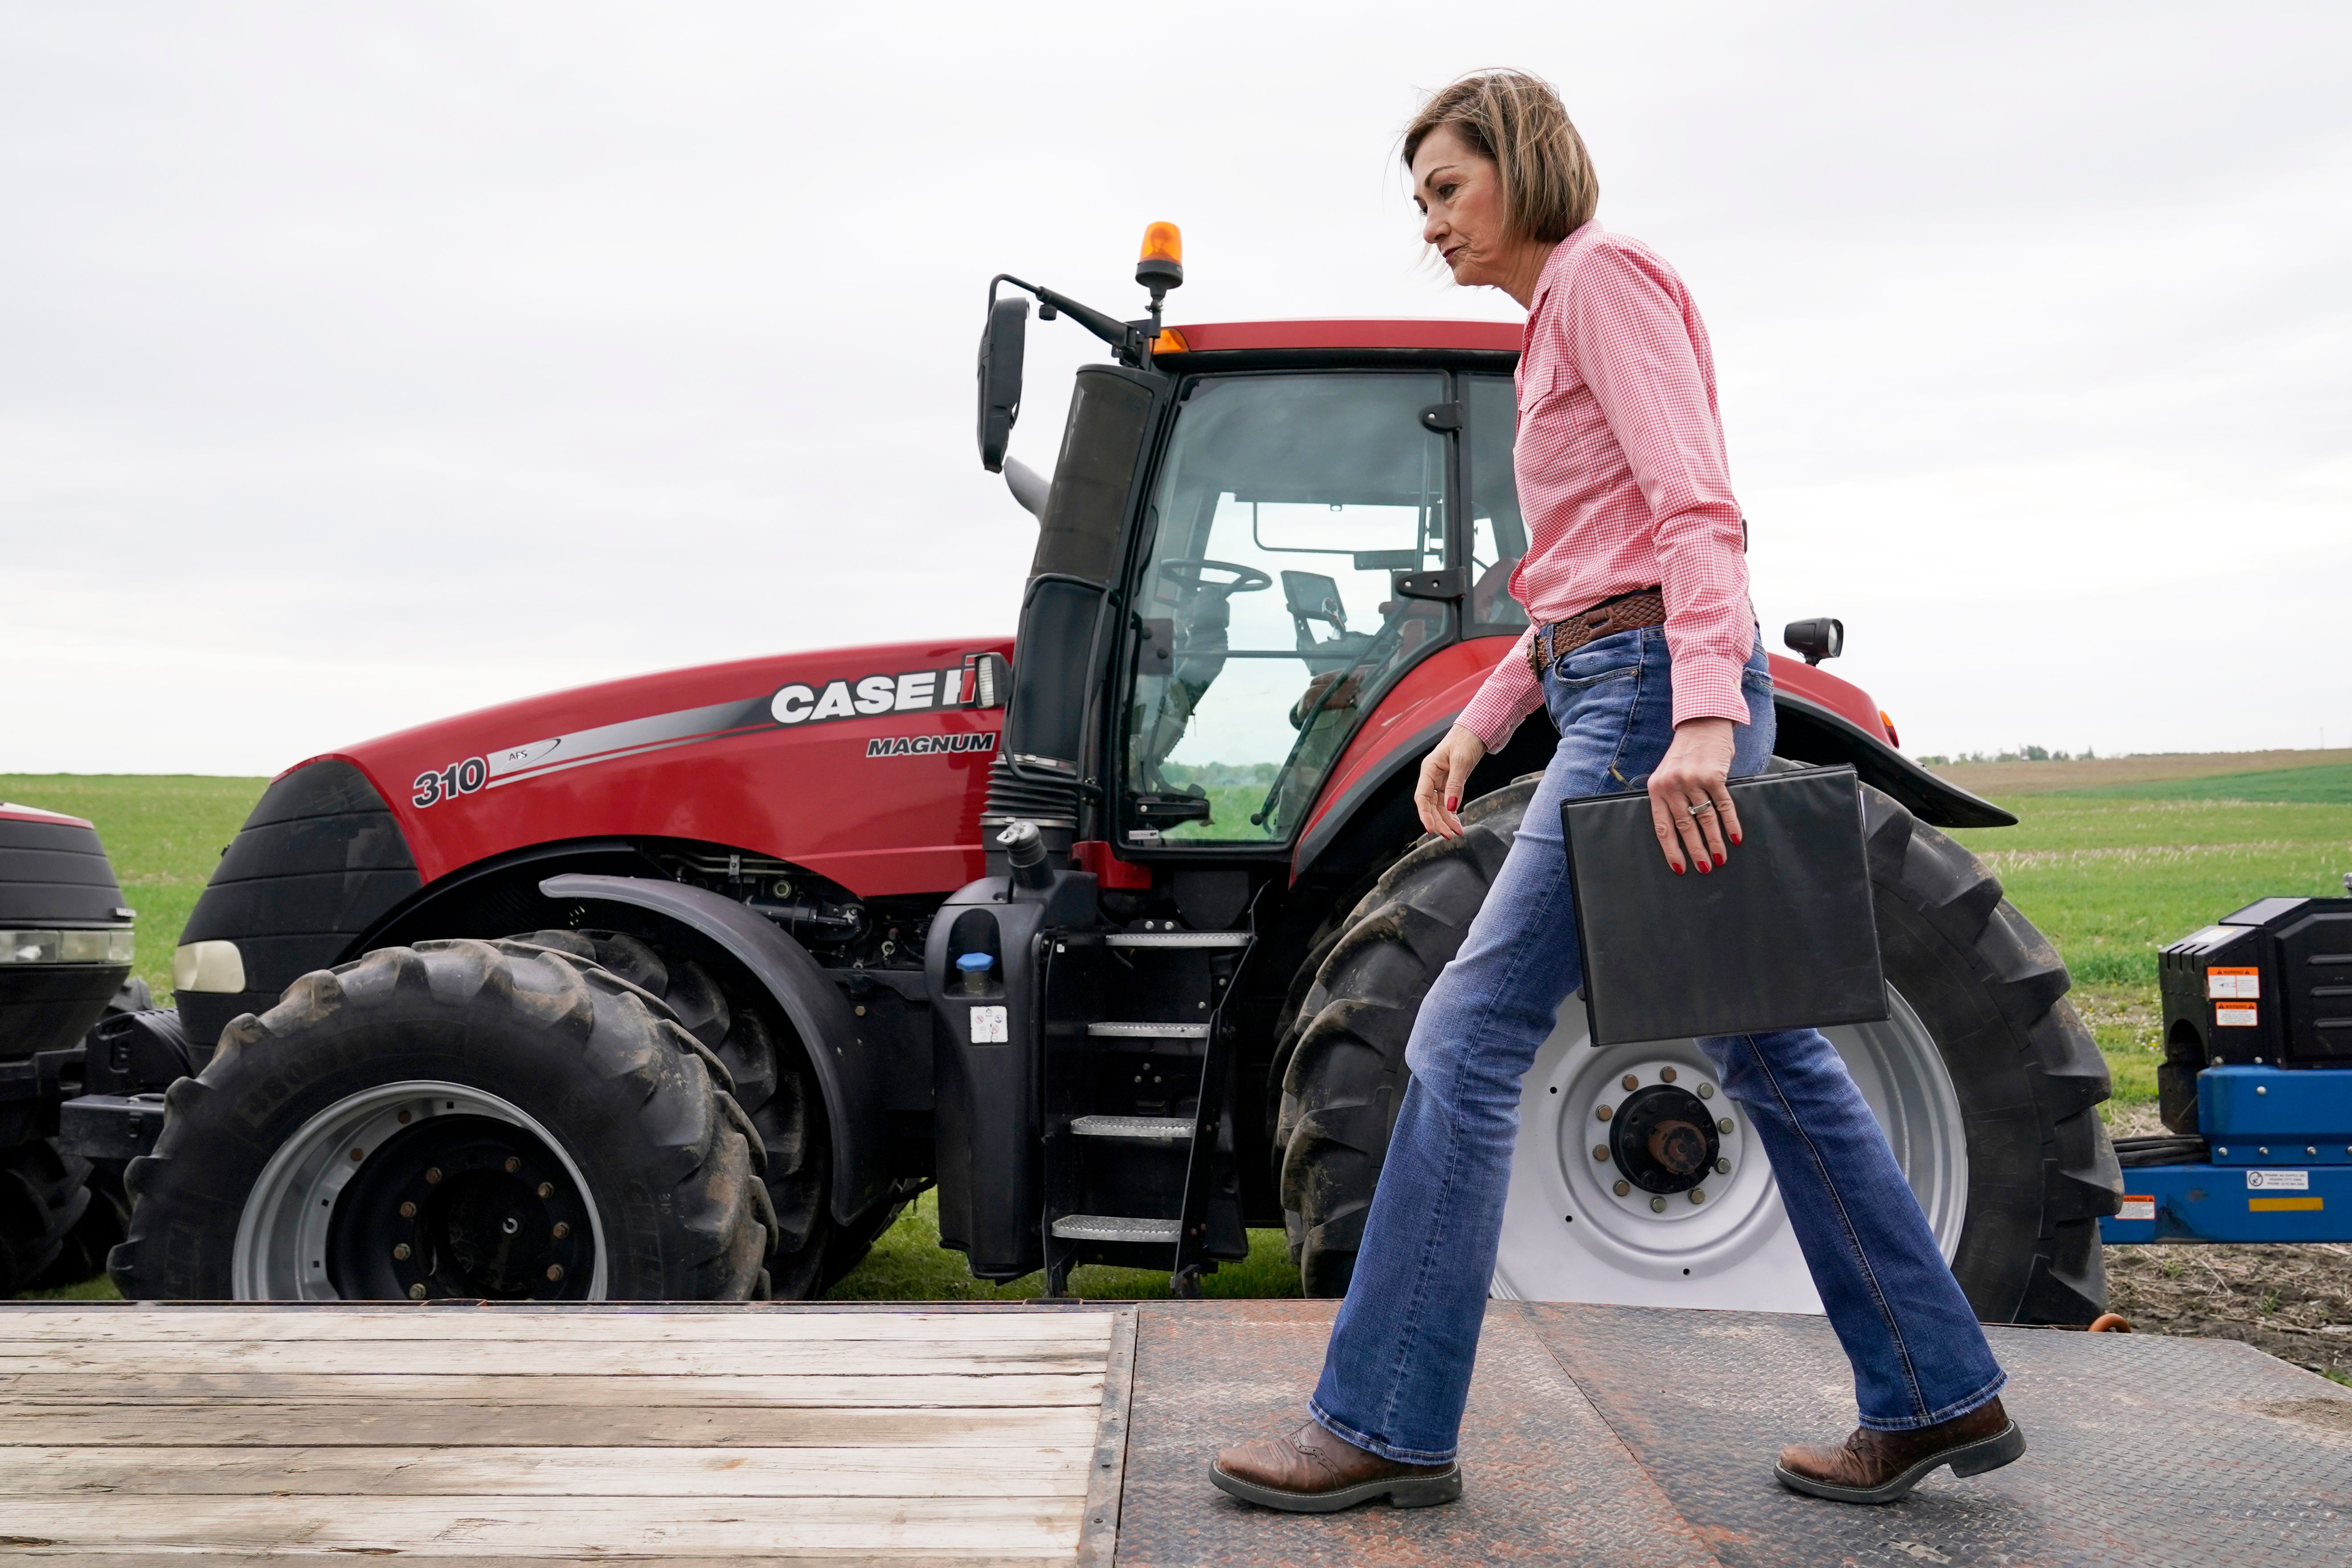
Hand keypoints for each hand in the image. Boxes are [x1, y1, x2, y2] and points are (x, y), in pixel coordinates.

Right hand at [1414, 725, 1486, 838]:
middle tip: (1449, 835)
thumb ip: (1455, 784)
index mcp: (1428, 769)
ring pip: (1439, 806)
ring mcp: (1441, 781)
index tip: (1431, 829)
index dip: (1425, 815)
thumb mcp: (1461, 761)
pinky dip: (1453, 813)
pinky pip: (1449, 802)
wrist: (1477, 730)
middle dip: (1438, 821)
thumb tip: (1452, 806)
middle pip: (1430, 805)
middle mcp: (1432, 777)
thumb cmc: (1466, 739)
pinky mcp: (1451, 783)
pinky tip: (1457, 823)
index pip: (1421, 797)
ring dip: (1446, 820)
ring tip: (1457, 832)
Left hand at [1646, 718, 1740, 873]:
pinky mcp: (1714, 775)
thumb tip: (1679, 833)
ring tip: (1720, 859)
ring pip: (1705, 819)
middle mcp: (1672, 785)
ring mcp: (1693, 780)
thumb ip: (1669, 798)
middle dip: (1696, 850)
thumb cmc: (1684, 754)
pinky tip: (1735, 838)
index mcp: (1657, 788)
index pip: (1662, 826)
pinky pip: (1723, 805)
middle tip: (1704, 868)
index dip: (1671, 849)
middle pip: (1685, 826)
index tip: (1680, 868)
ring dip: (1715, 842)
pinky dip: (1730, 824)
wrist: (1701, 724)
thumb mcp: (1667, 774)